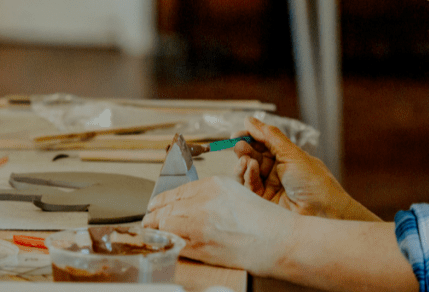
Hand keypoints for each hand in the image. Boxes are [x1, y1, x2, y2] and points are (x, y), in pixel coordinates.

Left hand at [142, 175, 294, 274]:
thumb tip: (193, 205)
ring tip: (152, 232)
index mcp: (214, 184)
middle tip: (147, 220)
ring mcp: (199, 222)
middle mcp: (204, 199)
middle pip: (168, 206)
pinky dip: (166, 243)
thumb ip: (213, 196)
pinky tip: (164, 243)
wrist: (281, 240)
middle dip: (154, 214)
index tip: (155, 204)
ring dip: (157, 228)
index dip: (162, 199)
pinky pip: (174, 242)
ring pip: (166, 223)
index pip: (178, 190)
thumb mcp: (238, 194)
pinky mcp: (200, 244)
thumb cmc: (266, 221)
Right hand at [236, 117, 379, 220]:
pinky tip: (250, 168)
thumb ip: (269, 135)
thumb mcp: (292, 152)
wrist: (323, 212)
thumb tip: (250, 120)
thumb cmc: (314, 181)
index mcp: (286, 157)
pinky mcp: (263, 202)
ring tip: (245, 160)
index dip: (250, 138)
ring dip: (244, 164)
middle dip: (245, 150)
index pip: (263, 144)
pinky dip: (247, 176)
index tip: (238, 133)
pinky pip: (249, 187)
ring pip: (248, 173)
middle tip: (239, 146)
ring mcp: (270, 187)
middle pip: (253, 157)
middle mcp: (277, 171)